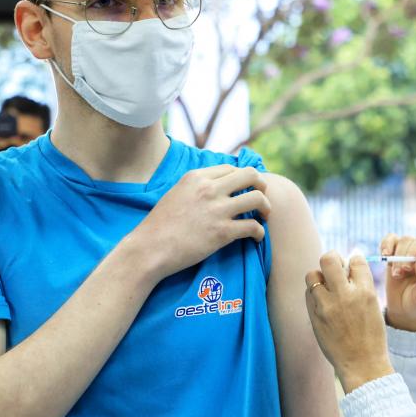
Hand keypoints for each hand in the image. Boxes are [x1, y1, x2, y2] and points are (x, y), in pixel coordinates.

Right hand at [125, 165, 270, 279]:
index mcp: (197, 176)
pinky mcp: (222, 232)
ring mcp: (217, 210)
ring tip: (264, 217)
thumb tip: (215, 185)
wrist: (149, 249)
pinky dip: (259, 232)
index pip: (231, 168)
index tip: (246, 189)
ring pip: (257, 199)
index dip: (243, 178)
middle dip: (262, 185)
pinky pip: (253, 226)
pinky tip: (256, 237)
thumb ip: (196, 186)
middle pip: (251, 176)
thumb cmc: (159, 225)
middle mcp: (209, 188)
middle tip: (262, 198)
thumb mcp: (176, 192)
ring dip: (266, 208)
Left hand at [305, 252, 393, 393]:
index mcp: (365, 292)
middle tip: (334, 268)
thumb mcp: (373, 306)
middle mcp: (345, 295)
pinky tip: (323, 302)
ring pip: (312, 274)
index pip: (355, 259)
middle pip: (328, 259)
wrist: (362, 365)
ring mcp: (327, 306)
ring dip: (319, 277)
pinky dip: (314, 293)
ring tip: (326, 287)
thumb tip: (351, 258)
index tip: (350, 267)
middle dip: (331, 259)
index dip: (352, 260)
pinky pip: (308, 293)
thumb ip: (361, 284)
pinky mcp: (314, 316)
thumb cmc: (371, 335)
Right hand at [381, 235, 415, 331]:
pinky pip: (391, 240)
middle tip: (404, 270)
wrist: (405, 311)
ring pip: (405, 240)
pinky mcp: (397, 251)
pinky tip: (385, 255)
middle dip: (410, 254)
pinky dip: (386, 244)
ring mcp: (412, 251)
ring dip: (398, 256)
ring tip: (397, 275)